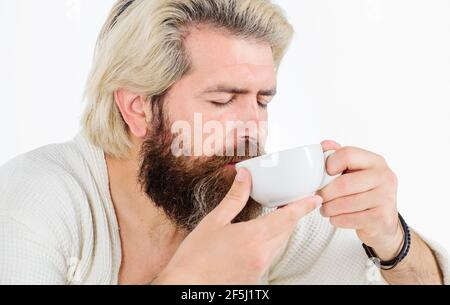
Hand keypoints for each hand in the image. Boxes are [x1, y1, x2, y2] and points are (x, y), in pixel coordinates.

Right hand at [153, 168, 321, 283]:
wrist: (187, 286)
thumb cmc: (195, 258)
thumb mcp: (214, 222)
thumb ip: (234, 198)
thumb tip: (244, 177)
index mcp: (254, 237)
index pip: (287, 218)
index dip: (303, 207)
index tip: (314, 198)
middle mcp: (262, 254)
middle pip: (287, 231)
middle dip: (292, 216)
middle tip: (293, 202)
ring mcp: (260, 268)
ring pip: (279, 244)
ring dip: (281, 229)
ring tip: (276, 217)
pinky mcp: (255, 277)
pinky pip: (270, 256)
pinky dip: (270, 243)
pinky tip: (258, 238)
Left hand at [317, 140, 402, 260]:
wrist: (383, 221)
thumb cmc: (364, 193)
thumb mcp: (354, 171)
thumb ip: (339, 156)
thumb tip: (325, 145)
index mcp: (376, 161)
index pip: (347, 154)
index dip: (330, 164)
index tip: (325, 174)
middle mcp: (384, 177)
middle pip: (343, 183)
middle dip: (325, 193)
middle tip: (319, 197)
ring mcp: (386, 198)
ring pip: (345, 203)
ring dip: (328, 208)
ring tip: (325, 209)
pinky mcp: (382, 218)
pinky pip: (350, 219)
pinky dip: (337, 220)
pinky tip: (335, 218)